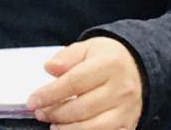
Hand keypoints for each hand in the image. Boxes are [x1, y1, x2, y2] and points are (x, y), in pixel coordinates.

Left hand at [27, 37, 142, 129]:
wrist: (137, 67)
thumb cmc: (107, 58)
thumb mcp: (87, 48)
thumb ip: (67, 57)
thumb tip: (49, 68)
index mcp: (110, 64)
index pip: (75, 82)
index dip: (50, 93)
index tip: (33, 100)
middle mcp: (122, 88)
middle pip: (82, 107)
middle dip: (55, 113)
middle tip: (40, 113)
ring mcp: (127, 109)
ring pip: (94, 127)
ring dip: (68, 129)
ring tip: (53, 125)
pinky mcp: (129, 124)